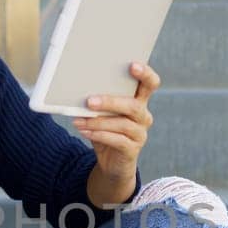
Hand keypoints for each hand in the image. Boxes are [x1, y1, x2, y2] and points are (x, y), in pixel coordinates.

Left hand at [74, 61, 157, 185]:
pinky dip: (99, 135)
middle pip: (133, 105)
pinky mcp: (132, 150)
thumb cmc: (106, 131)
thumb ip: (98, 101)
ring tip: (79, 120)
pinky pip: (117, 140)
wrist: (111, 163)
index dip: (145, 74)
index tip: (132, 65)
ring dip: (98, 121)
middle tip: (89, 101)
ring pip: (123, 124)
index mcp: (139, 101)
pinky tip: (85, 131)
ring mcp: (140, 133)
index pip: (150, 84)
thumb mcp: (102, 114)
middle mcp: (143, 116)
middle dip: (111, 101)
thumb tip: (76, 88)